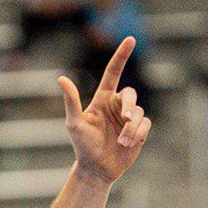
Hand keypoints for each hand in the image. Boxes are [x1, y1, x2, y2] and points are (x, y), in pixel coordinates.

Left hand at [57, 37, 150, 181]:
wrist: (96, 169)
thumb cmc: (82, 145)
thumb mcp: (74, 123)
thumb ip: (71, 101)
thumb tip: (61, 78)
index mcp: (103, 99)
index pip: (114, 72)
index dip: (122, 55)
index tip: (130, 39)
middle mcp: (117, 105)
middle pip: (131, 94)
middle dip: (129, 106)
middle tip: (126, 119)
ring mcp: (130, 117)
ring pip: (139, 113)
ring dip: (130, 128)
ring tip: (121, 142)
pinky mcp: (140, 130)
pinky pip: (146, 124)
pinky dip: (138, 134)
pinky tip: (128, 144)